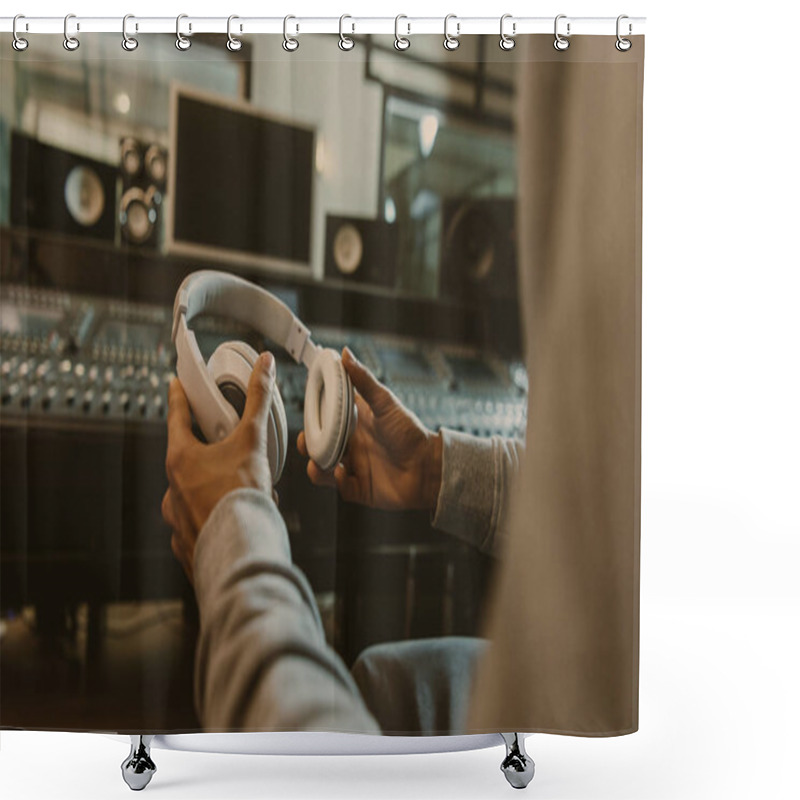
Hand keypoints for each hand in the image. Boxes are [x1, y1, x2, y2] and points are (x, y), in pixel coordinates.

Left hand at [161, 351, 277, 583]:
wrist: (242, 549)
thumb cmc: (241, 497)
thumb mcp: (252, 441)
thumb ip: (257, 401)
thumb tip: (264, 367)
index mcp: (181, 460)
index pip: (176, 418)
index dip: (178, 399)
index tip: (175, 387)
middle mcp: (171, 489)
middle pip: (186, 461)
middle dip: (208, 455)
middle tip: (227, 452)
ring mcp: (177, 519)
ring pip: (192, 496)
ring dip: (212, 492)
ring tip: (240, 495)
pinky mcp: (187, 545)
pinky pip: (197, 526)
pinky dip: (213, 521)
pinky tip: (234, 522)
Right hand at [297, 347, 442, 511]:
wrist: (430, 469)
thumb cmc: (412, 434)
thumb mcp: (386, 403)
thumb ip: (364, 381)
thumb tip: (345, 354)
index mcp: (356, 423)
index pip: (328, 416)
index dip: (314, 413)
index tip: (306, 406)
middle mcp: (353, 444)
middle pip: (320, 443)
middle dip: (308, 443)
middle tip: (306, 440)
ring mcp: (355, 466)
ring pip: (323, 466)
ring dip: (316, 464)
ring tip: (318, 461)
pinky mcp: (359, 488)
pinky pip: (338, 486)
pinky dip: (335, 481)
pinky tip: (341, 473)